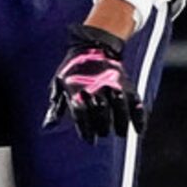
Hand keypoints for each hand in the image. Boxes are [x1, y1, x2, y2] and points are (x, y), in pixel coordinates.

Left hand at [44, 24, 145, 141]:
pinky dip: (138, 117)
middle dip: (102, 127)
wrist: (93, 46)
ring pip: (119, 109)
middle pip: (101, 113)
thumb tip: (48, 126)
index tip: (90, 140)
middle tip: (103, 133)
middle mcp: (96, 88)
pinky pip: (135, 102)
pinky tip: (138, 129)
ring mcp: (113, 86)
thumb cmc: (73, 69)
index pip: (82, 115)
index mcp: (78, 90)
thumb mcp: (59, 84)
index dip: (86, 130)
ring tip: (120, 133)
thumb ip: (56, 107)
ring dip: (121, 124)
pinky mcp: (126, 84)